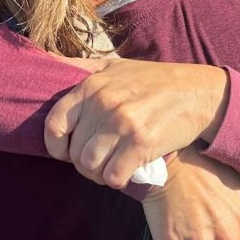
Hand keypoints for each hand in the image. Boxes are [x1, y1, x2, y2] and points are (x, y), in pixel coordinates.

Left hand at [43, 58, 229, 187]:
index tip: (66, 152)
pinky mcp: (142, 143)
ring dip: (99, 175)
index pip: (55, 124)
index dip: (56, 146)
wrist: (198, 92)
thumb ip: (79, 67)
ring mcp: (123, 123)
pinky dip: (117, 180)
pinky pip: (114, 176)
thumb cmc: (153, 80)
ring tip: (110, 168)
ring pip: (91, 167)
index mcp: (92, 86)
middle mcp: (104, 103)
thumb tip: (42, 60)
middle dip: (84, 164)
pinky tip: (127, 172)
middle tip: (100, 161)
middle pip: (75, 153)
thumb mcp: (113, 66)